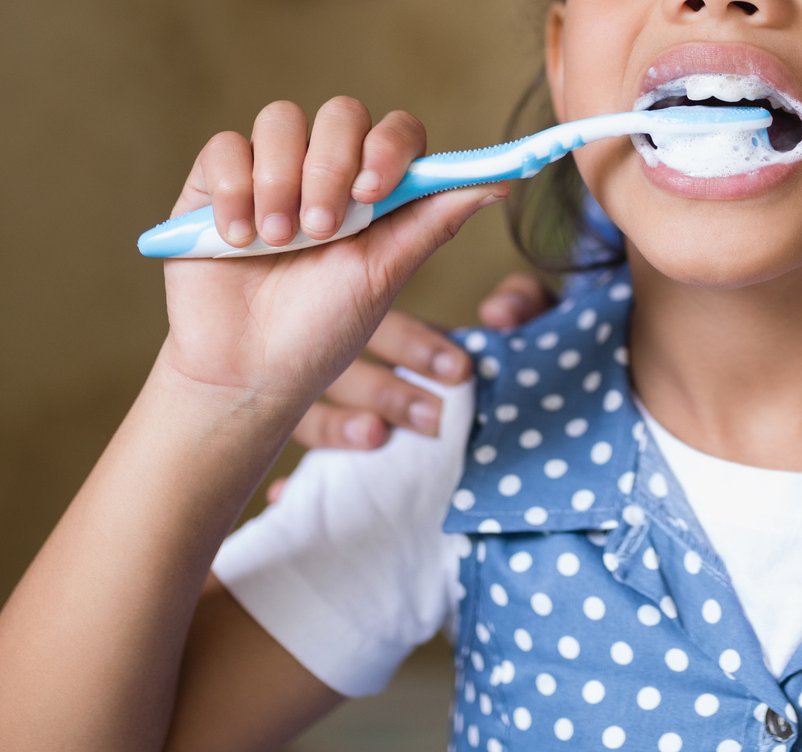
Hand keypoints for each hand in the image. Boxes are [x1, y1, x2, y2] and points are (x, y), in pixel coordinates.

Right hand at [161, 97, 503, 419]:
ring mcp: (267, 174)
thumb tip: (501, 180)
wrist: (246, 374)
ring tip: (278, 241)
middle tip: (322, 230)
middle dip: (331, 168)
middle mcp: (323, 171)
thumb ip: (435, 220)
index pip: (396, 130)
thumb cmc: (321, 330)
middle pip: (340, 112)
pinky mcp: (212, 186)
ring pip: (281, 120)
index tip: (374, 192)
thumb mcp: (385, 274)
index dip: (390, 146)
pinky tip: (237, 239)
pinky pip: (225, 147)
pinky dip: (234, 187)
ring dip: (282, 179)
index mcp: (374, 189)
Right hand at [268, 272, 557, 499]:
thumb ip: (518, 304)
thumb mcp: (516, 320)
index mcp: (383, 319)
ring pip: (309, 414)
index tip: (459, 370)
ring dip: (335, 427)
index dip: (419, 346)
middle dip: (390, 393)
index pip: (388, 324)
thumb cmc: (493, 353)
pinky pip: (294, 473)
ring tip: (374, 438)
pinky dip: (286, 487)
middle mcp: (339, 360)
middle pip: (347, 370)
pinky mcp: (323, 462)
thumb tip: (499, 314)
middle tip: (435, 417)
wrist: (492, 407)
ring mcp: (324, 409)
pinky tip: (282, 497)